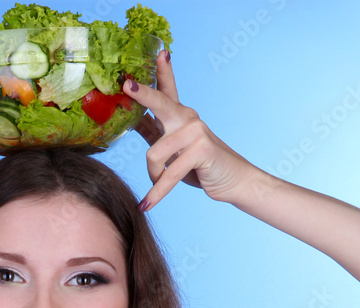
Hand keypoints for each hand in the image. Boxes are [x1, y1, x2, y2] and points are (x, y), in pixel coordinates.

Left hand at [123, 51, 260, 209]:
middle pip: (159, 103)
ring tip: (159, 185)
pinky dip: (157, 193)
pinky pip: (168, 174)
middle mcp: (187, 118)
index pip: (168, 89)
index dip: (160, 71)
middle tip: (125, 85)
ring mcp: (195, 132)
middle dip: (142, 94)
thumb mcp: (174, 149)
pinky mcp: (200, 151)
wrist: (234, 181)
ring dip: (153, 176)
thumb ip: (155, 133)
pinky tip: (146, 204)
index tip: (159, 51)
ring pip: (154, 154)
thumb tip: (133, 121)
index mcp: (180, 116)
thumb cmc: (201, 165)